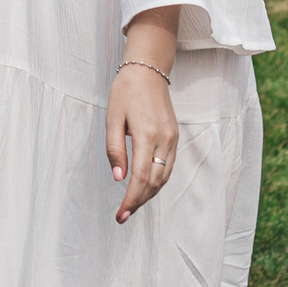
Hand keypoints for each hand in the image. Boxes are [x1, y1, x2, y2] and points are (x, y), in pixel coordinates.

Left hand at [106, 13, 182, 222]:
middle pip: (154, 182)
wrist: (148, 71)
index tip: (119, 215)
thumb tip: (119, 179)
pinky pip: (169, 167)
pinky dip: (157, 182)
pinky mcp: (175, 137)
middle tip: (122, 216)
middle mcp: (164, 140)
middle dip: (138, 202)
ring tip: (132, 206)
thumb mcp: (112, 119)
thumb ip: (115, 149)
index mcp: (147, 135)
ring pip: (164, 177)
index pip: (140, 178)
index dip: (130, 200)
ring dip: (149, 194)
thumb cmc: (125, 92)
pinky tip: (145, 188)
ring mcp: (172, 139)